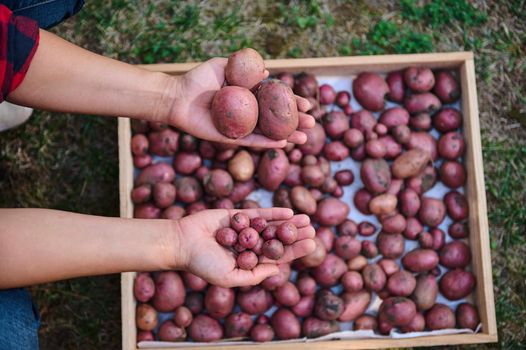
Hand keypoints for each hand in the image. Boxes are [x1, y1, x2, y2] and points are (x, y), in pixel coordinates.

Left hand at [167, 58, 314, 147]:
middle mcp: (246, 114)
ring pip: (268, 133)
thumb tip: (267, 71)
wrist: (178, 97)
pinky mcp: (230, 138)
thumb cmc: (198, 79)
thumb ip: (244, 69)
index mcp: (247, 98)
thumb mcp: (222, 66)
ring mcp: (240, 128)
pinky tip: (283, 143)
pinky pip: (252, 142)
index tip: (307, 104)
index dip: (291, 103)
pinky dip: (267, 143)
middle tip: (312, 123)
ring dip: (287, 136)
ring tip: (306, 137)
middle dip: (295, 121)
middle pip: (276, 120)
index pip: (275, 102)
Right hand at [173, 208, 314, 287]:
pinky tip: (289, 212)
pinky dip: (273, 213)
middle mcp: (249, 245)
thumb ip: (254, 275)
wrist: (182, 243)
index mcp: (249, 261)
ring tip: (307, 219)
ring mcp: (244, 230)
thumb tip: (278, 270)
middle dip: (296, 235)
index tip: (312, 245)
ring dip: (289, 223)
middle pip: (277, 239)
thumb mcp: (230, 277)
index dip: (295, 250)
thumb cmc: (203, 264)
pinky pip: (258, 214)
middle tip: (314, 230)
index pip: (277, 256)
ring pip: (271, 225)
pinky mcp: (237, 215)